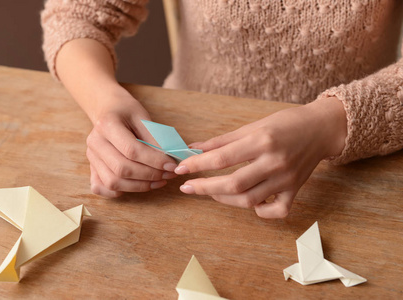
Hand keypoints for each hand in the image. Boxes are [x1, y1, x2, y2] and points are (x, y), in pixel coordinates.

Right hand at [86, 88, 177, 197]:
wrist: (106, 109)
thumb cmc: (126, 112)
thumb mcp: (143, 117)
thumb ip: (154, 138)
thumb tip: (169, 160)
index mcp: (106, 125)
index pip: (131, 150)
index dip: (154, 161)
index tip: (171, 165)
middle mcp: (95, 142)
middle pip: (122, 169)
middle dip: (149, 175)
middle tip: (168, 174)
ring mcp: (91, 157)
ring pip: (113, 182)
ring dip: (139, 186)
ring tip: (159, 181)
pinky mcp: (91, 167)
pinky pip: (101, 187)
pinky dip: (120, 191)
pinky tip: (138, 185)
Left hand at [174, 97, 346, 217]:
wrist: (322, 128)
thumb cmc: (285, 123)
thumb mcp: (253, 125)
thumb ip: (222, 140)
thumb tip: (194, 148)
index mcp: (261, 141)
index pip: (221, 158)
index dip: (196, 165)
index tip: (180, 169)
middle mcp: (274, 162)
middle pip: (232, 184)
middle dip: (204, 188)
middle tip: (187, 187)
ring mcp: (286, 179)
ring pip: (249, 200)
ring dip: (224, 199)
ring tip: (211, 192)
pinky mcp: (295, 190)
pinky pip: (276, 211)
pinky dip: (259, 211)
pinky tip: (248, 202)